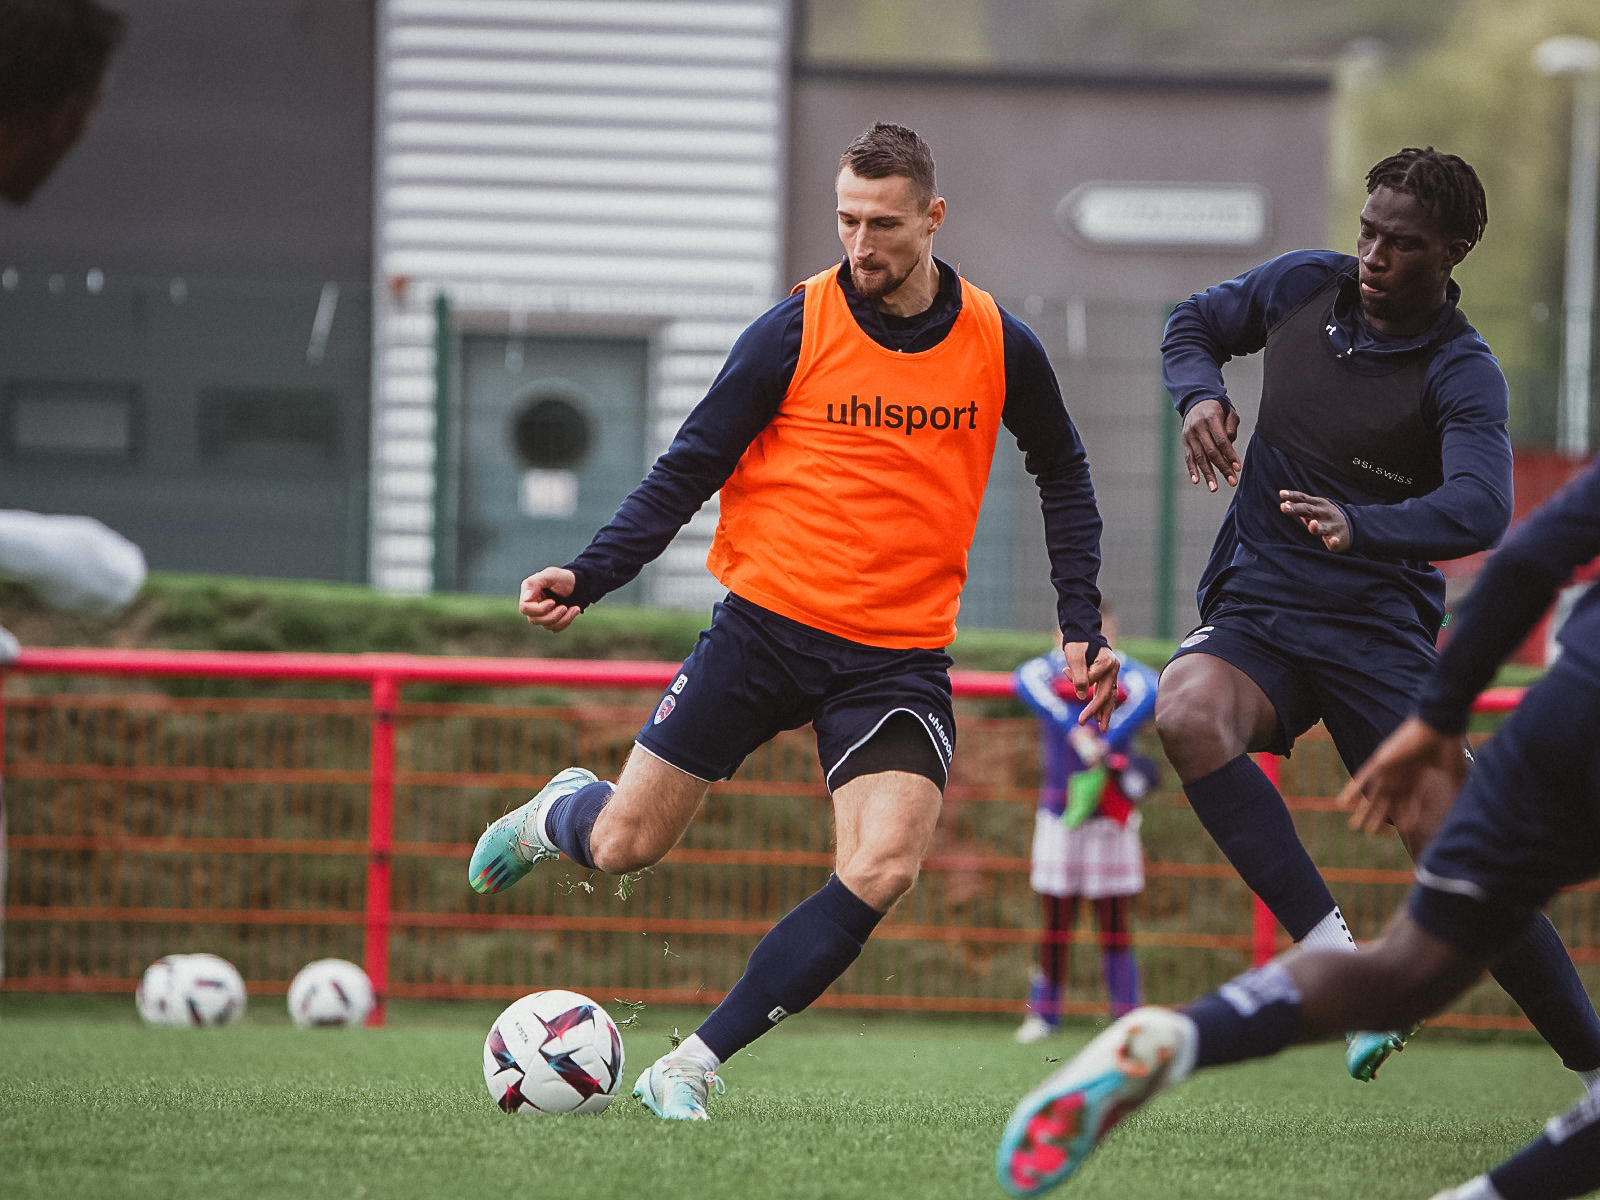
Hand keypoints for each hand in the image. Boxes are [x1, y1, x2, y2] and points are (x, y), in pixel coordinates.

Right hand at [518, 567, 580, 630]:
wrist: (576, 584)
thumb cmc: (561, 578)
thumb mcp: (551, 575)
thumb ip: (535, 583)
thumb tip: (525, 599)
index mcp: (528, 593)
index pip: (525, 608)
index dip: (539, 609)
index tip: (553, 602)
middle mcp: (533, 605)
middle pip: (534, 620)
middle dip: (552, 616)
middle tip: (564, 607)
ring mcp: (541, 615)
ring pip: (547, 625)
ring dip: (563, 618)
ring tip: (575, 608)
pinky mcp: (551, 621)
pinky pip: (556, 628)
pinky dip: (567, 620)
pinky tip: (574, 610)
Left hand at [1063, 641, 1119, 732]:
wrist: (1082, 630)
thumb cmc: (1077, 642)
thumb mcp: (1074, 656)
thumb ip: (1079, 676)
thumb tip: (1082, 697)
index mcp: (1107, 662)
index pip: (1093, 681)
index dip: (1079, 683)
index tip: (1066, 670)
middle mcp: (1113, 668)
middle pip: (1107, 694)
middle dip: (1100, 712)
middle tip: (1097, 729)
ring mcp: (1112, 672)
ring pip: (1109, 696)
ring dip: (1104, 712)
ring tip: (1103, 729)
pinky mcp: (1107, 675)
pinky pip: (1105, 692)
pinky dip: (1101, 703)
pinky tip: (1098, 715)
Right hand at [1181, 398, 1240, 491]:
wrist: (1197, 401)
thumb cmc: (1218, 409)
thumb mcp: (1229, 413)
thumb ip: (1231, 428)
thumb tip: (1229, 449)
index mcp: (1211, 419)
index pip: (1222, 441)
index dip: (1230, 455)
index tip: (1238, 468)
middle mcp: (1198, 428)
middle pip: (1211, 452)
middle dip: (1222, 468)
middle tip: (1232, 482)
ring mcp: (1190, 436)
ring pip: (1199, 458)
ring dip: (1207, 474)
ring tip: (1214, 488)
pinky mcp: (1185, 441)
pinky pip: (1189, 458)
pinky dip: (1192, 470)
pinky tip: (1197, 481)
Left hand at [1278, 490, 1350, 551]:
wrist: (1352, 526)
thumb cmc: (1327, 517)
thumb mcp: (1315, 508)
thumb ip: (1301, 505)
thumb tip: (1286, 501)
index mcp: (1317, 505)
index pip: (1303, 499)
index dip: (1292, 496)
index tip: (1281, 494)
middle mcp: (1324, 513)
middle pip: (1309, 510)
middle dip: (1296, 509)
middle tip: (1283, 507)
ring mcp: (1332, 525)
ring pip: (1322, 527)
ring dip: (1317, 526)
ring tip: (1312, 524)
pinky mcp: (1338, 538)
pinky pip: (1335, 540)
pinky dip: (1334, 541)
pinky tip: (1332, 541)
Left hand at [1338, 716, 1467, 840]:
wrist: (1439, 724)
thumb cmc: (1447, 747)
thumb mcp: (1453, 774)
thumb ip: (1455, 792)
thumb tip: (1466, 811)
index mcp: (1416, 775)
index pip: (1408, 800)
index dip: (1406, 815)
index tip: (1403, 830)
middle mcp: (1400, 773)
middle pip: (1387, 800)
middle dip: (1379, 817)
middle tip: (1370, 833)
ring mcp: (1390, 767)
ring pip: (1373, 793)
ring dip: (1364, 810)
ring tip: (1355, 826)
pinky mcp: (1381, 761)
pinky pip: (1362, 777)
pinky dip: (1352, 789)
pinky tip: (1343, 803)